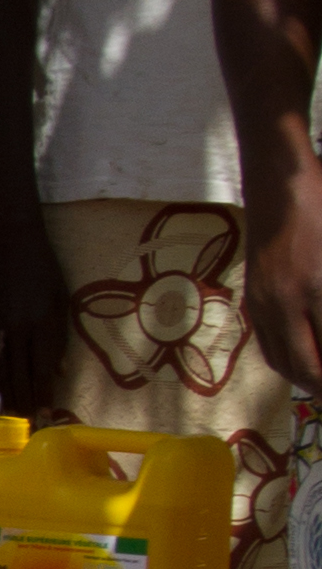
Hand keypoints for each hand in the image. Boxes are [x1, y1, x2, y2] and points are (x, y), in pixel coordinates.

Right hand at [0, 198, 71, 416]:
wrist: (10, 236)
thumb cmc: (43, 264)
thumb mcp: (60, 296)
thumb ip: (59, 334)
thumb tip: (58, 369)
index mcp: (45, 320)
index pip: (45, 367)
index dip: (46, 393)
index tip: (50, 413)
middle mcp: (21, 326)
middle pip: (23, 374)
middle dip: (28, 402)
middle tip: (31, 424)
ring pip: (4, 368)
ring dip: (9, 395)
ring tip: (14, 416)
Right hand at [245, 162, 321, 399]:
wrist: (280, 183)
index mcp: (316, 290)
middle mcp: (285, 305)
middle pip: (305, 368)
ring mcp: (264, 303)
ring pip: (282, 362)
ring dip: (304, 380)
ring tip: (321, 384)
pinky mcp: (254, 297)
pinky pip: (268, 344)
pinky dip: (287, 362)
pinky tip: (302, 360)